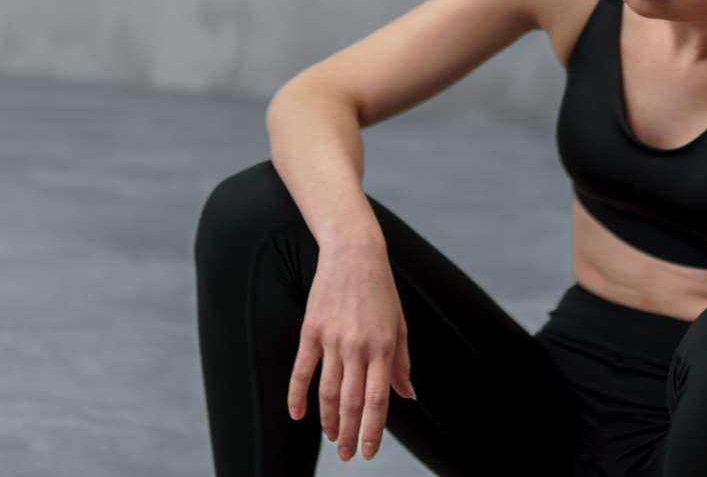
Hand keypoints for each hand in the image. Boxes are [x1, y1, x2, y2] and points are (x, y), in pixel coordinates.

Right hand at [286, 242, 417, 461]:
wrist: (354, 253)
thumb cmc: (381, 290)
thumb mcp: (399, 325)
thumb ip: (401, 363)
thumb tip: (408, 395)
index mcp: (383, 348)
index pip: (378, 400)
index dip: (372, 430)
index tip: (368, 452)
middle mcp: (358, 347)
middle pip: (351, 402)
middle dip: (349, 433)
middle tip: (346, 454)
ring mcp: (333, 339)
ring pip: (327, 392)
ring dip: (327, 420)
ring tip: (330, 438)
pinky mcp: (311, 330)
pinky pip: (302, 370)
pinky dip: (297, 395)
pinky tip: (297, 414)